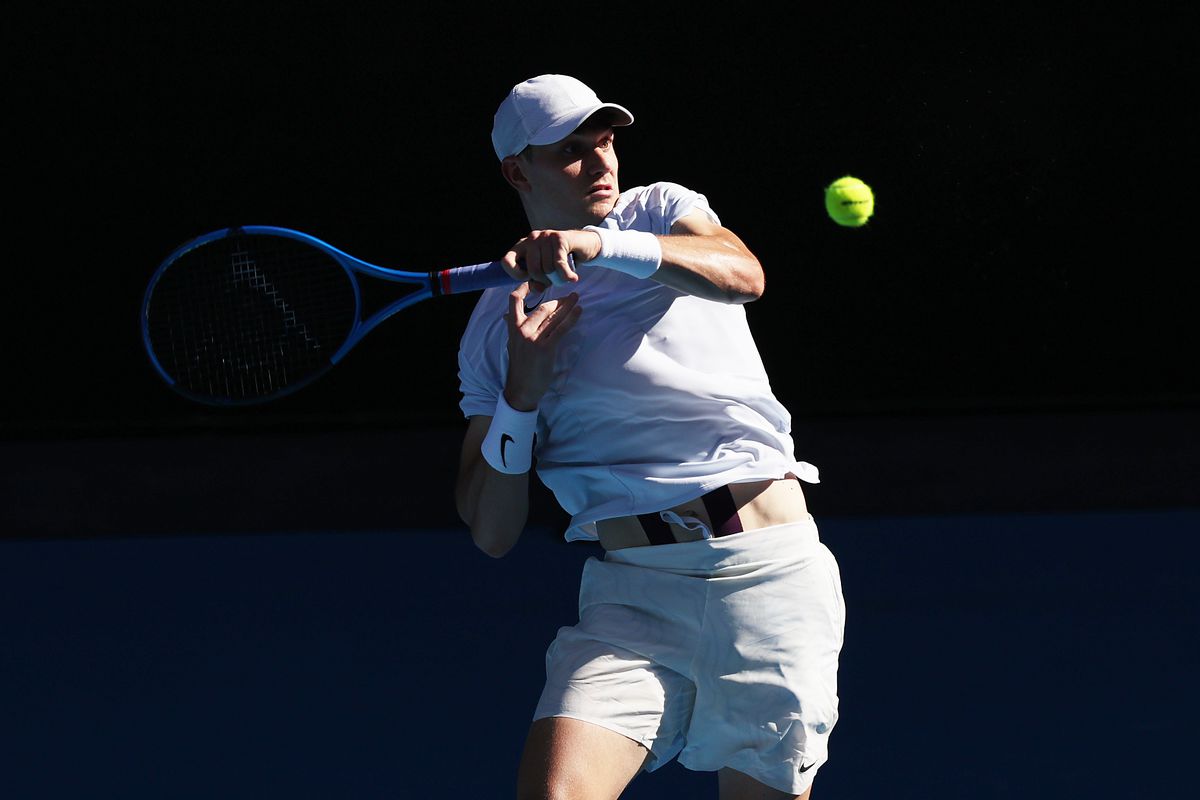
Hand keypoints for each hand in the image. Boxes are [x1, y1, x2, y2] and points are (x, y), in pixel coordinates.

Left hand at [502, 229, 603, 290]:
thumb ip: (537, 282)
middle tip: (553, 280)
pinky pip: (559, 264)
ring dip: (558, 278)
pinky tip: (573, 279)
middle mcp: (532, 238)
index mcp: (523, 245)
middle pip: (532, 269)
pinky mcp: (559, 239)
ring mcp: (545, 236)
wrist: (584, 245)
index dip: (516, 275)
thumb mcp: (545, 272)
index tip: (528, 279)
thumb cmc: (561, 260)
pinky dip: (566, 275)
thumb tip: (536, 289)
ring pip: (547, 268)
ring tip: (563, 275)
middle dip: (544, 280)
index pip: (506, 261)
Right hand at [503, 283, 582, 409]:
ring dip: (567, 306)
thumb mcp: (512, 345)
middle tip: (570, 296)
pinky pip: (560, 329)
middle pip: (542, 307)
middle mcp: (521, 330)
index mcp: (513, 328)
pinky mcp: (545, 348)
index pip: (514, 301)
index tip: (536, 282)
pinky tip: (578, 311)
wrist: (522, 388)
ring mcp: (533, 339)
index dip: (524, 288)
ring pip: (553, 317)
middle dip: (558, 301)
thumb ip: (513, 329)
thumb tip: (507, 316)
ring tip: (576, 299)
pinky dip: (571, 318)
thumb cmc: (520, 367)